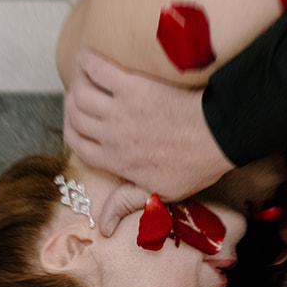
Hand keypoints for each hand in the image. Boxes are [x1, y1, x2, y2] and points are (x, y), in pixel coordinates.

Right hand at [62, 50, 235, 200]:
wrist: (215, 136)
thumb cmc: (193, 165)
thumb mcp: (159, 194)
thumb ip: (127, 203)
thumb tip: (104, 226)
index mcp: (116, 160)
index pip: (78, 145)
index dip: (73, 132)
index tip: (78, 124)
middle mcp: (111, 134)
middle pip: (75, 117)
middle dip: (72, 107)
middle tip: (81, 98)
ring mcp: (120, 108)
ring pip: (79, 94)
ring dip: (77, 85)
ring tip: (84, 80)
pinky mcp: (131, 85)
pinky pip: (97, 69)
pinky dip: (87, 62)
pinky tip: (88, 60)